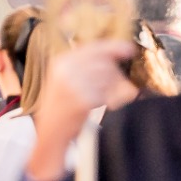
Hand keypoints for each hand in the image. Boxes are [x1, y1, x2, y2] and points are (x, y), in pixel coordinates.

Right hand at [22, 39, 134, 180]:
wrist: (51, 133)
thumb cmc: (61, 106)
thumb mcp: (66, 79)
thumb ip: (85, 65)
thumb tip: (113, 55)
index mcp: (61, 61)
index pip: (93, 47)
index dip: (113, 47)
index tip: (129, 49)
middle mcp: (65, 70)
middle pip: (103, 62)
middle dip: (114, 73)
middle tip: (116, 84)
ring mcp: (73, 85)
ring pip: (106, 78)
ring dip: (112, 87)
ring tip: (103, 96)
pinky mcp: (81, 101)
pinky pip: (105, 94)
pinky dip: (107, 99)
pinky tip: (99, 104)